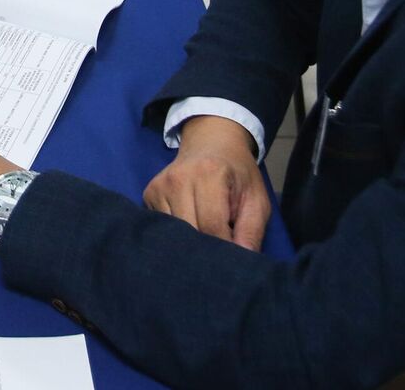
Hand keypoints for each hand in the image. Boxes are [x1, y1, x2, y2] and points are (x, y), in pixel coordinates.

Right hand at [142, 115, 269, 250]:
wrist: (212, 143)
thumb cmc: (238, 175)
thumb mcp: (256, 200)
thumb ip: (252, 231)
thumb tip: (243, 262)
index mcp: (210, 174)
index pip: (212, 227)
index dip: (224, 250)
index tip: (233, 259)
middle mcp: (179, 178)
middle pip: (190, 232)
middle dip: (207, 251)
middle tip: (220, 256)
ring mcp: (159, 185)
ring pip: (172, 234)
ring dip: (190, 245)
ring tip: (206, 240)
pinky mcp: (148, 193)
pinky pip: (161, 228)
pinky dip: (176, 236)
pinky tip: (189, 230)